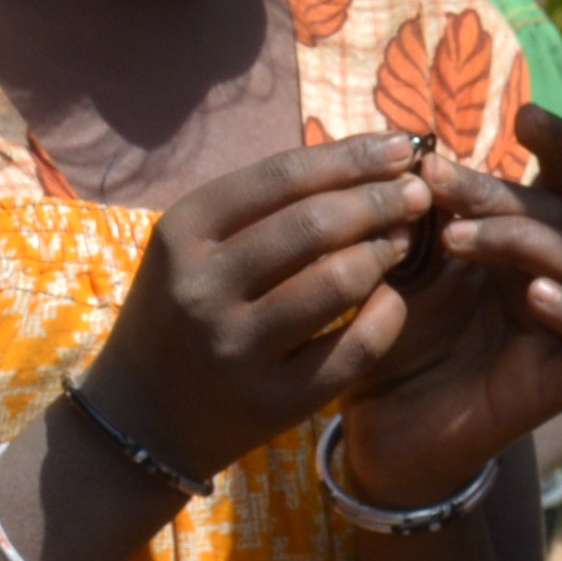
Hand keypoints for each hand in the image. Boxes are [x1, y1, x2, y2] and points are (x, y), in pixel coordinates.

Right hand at [94, 135, 448, 482]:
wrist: (143, 415)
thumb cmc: (183, 309)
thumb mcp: (195, 246)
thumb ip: (263, 206)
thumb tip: (361, 160)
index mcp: (182, 232)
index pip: (281, 176)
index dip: (351, 156)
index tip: (400, 145)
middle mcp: (203, 288)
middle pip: (313, 225)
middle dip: (380, 199)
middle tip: (418, 191)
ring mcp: (237, 348)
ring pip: (337, 283)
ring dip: (383, 252)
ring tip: (403, 239)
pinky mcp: (274, 402)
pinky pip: (353, 349)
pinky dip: (387, 315)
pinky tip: (393, 298)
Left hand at [360, 100, 561, 389]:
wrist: (382, 429)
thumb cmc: (390, 341)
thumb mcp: (396, 267)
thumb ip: (415, 219)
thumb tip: (414, 157)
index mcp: (517, 240)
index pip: (558, 177)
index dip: (555, 140)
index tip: (525, 112)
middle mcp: (548, 273)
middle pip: (554, 211)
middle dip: (496, 190)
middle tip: (434, 181)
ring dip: (522, 238)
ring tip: (459, 239)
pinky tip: (533, 294)